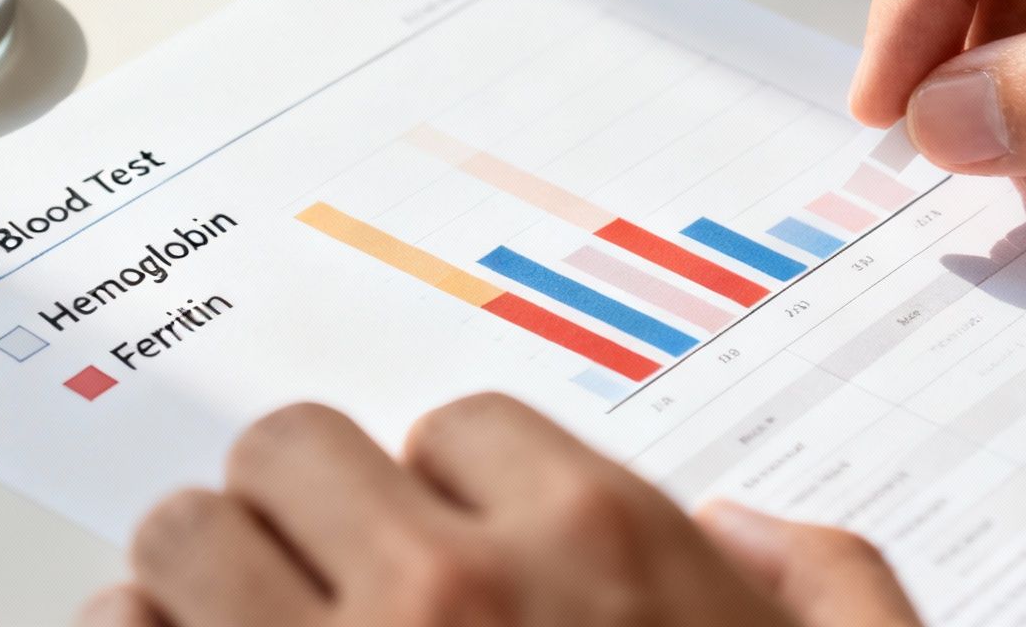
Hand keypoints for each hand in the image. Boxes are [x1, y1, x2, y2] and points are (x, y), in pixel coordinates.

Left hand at [76, 394, 920, 626]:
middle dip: (310, 513)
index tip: (463, 554)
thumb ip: (839, 595)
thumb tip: (749, 535)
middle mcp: (446, 597)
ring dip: (209, 579)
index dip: (461, 498)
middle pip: (296, 453)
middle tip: (332, 582)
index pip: (459, 429)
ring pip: (187, 538)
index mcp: (600, 550)